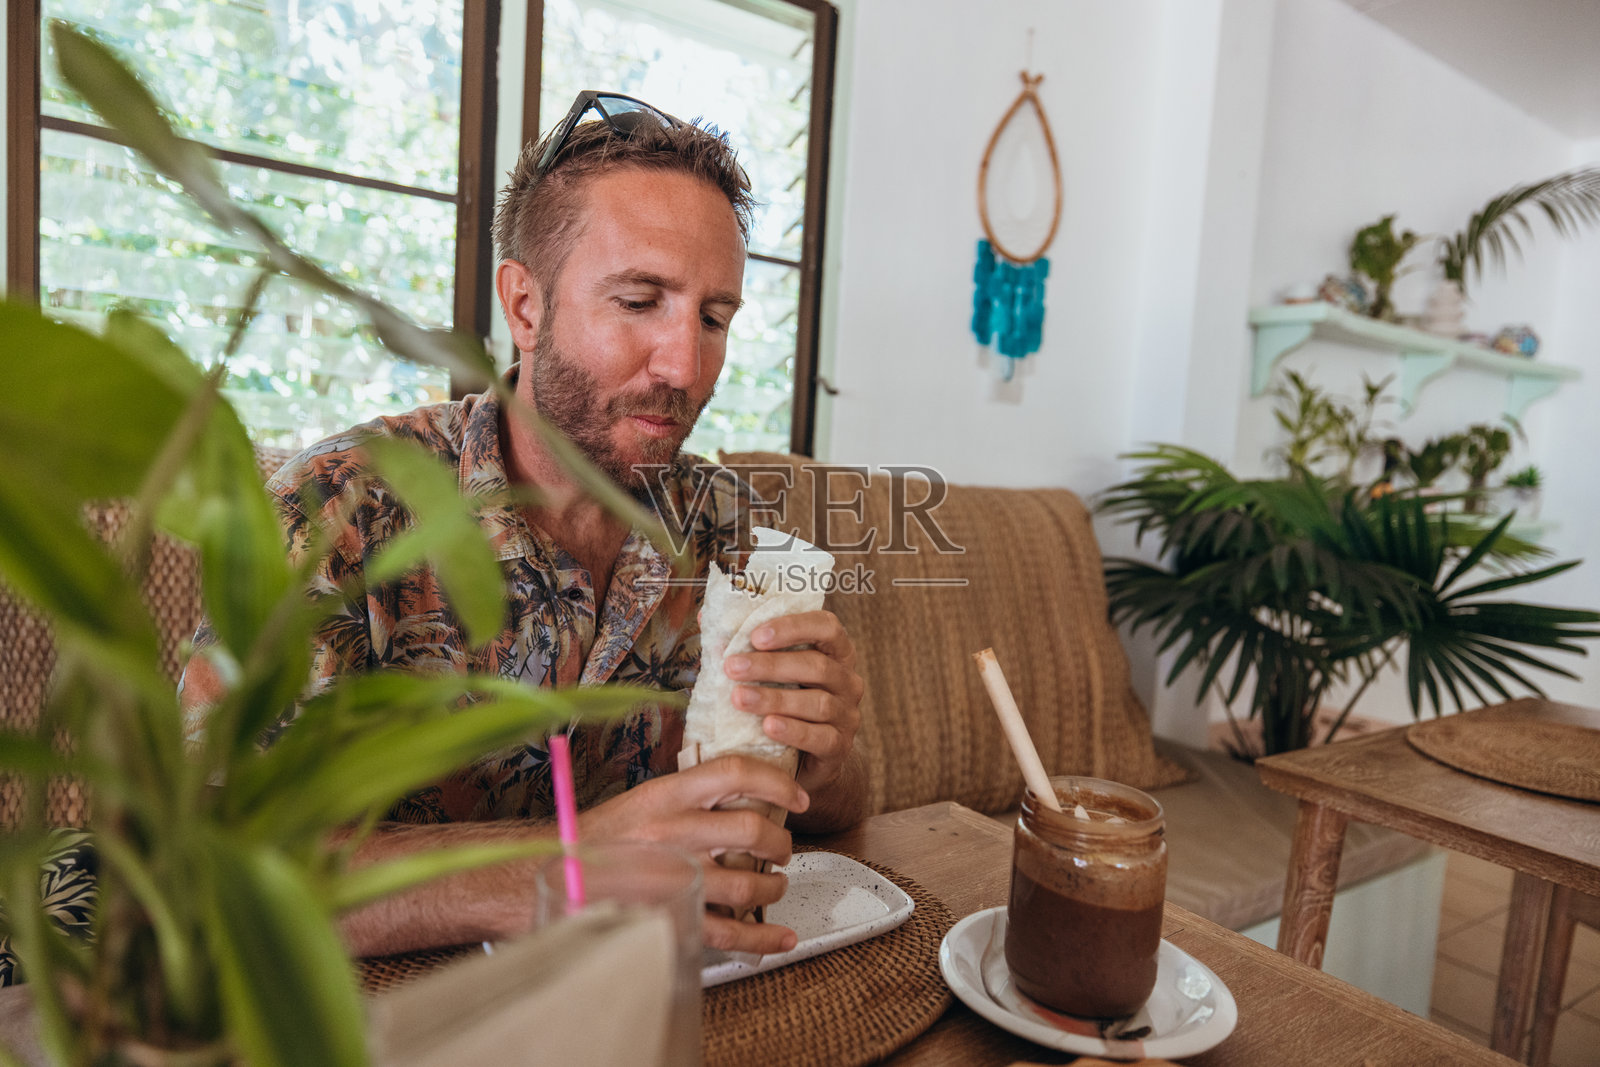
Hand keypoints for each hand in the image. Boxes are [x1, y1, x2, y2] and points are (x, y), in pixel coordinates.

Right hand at [578, 754, 808, 953]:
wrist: (551, 873)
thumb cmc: (600, 838)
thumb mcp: (643, 800)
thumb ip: (689, 796)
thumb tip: (743, 794)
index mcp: (666, 795)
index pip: (734, 771)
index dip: (776, 781)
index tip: (796, 796)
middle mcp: (673, 830)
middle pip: (751, 829)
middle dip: (780, 842)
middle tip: (782, 849)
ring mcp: (673, 876)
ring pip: (746, 884)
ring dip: (774, 887)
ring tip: (774, 886)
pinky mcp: (670, 914)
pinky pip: (728, 931)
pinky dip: (762, 936)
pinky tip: (781, 937)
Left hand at [723, 610, 863, 795]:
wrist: (803, 758)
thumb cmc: (783, 702)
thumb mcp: (770, 673)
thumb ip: (745, 646)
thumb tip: (708, 618)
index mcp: (835, 652)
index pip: (826, 627)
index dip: (793, 627)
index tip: (755, 636)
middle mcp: (847, 680)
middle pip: (816, 665)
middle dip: (771, 665)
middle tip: (732, 667)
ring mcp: (848, 715)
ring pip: (817, 703)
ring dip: (775, 698)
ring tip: (739, 698)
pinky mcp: (840, 746)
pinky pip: (821, 737)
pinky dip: (794, 731)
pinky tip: (768, 727)